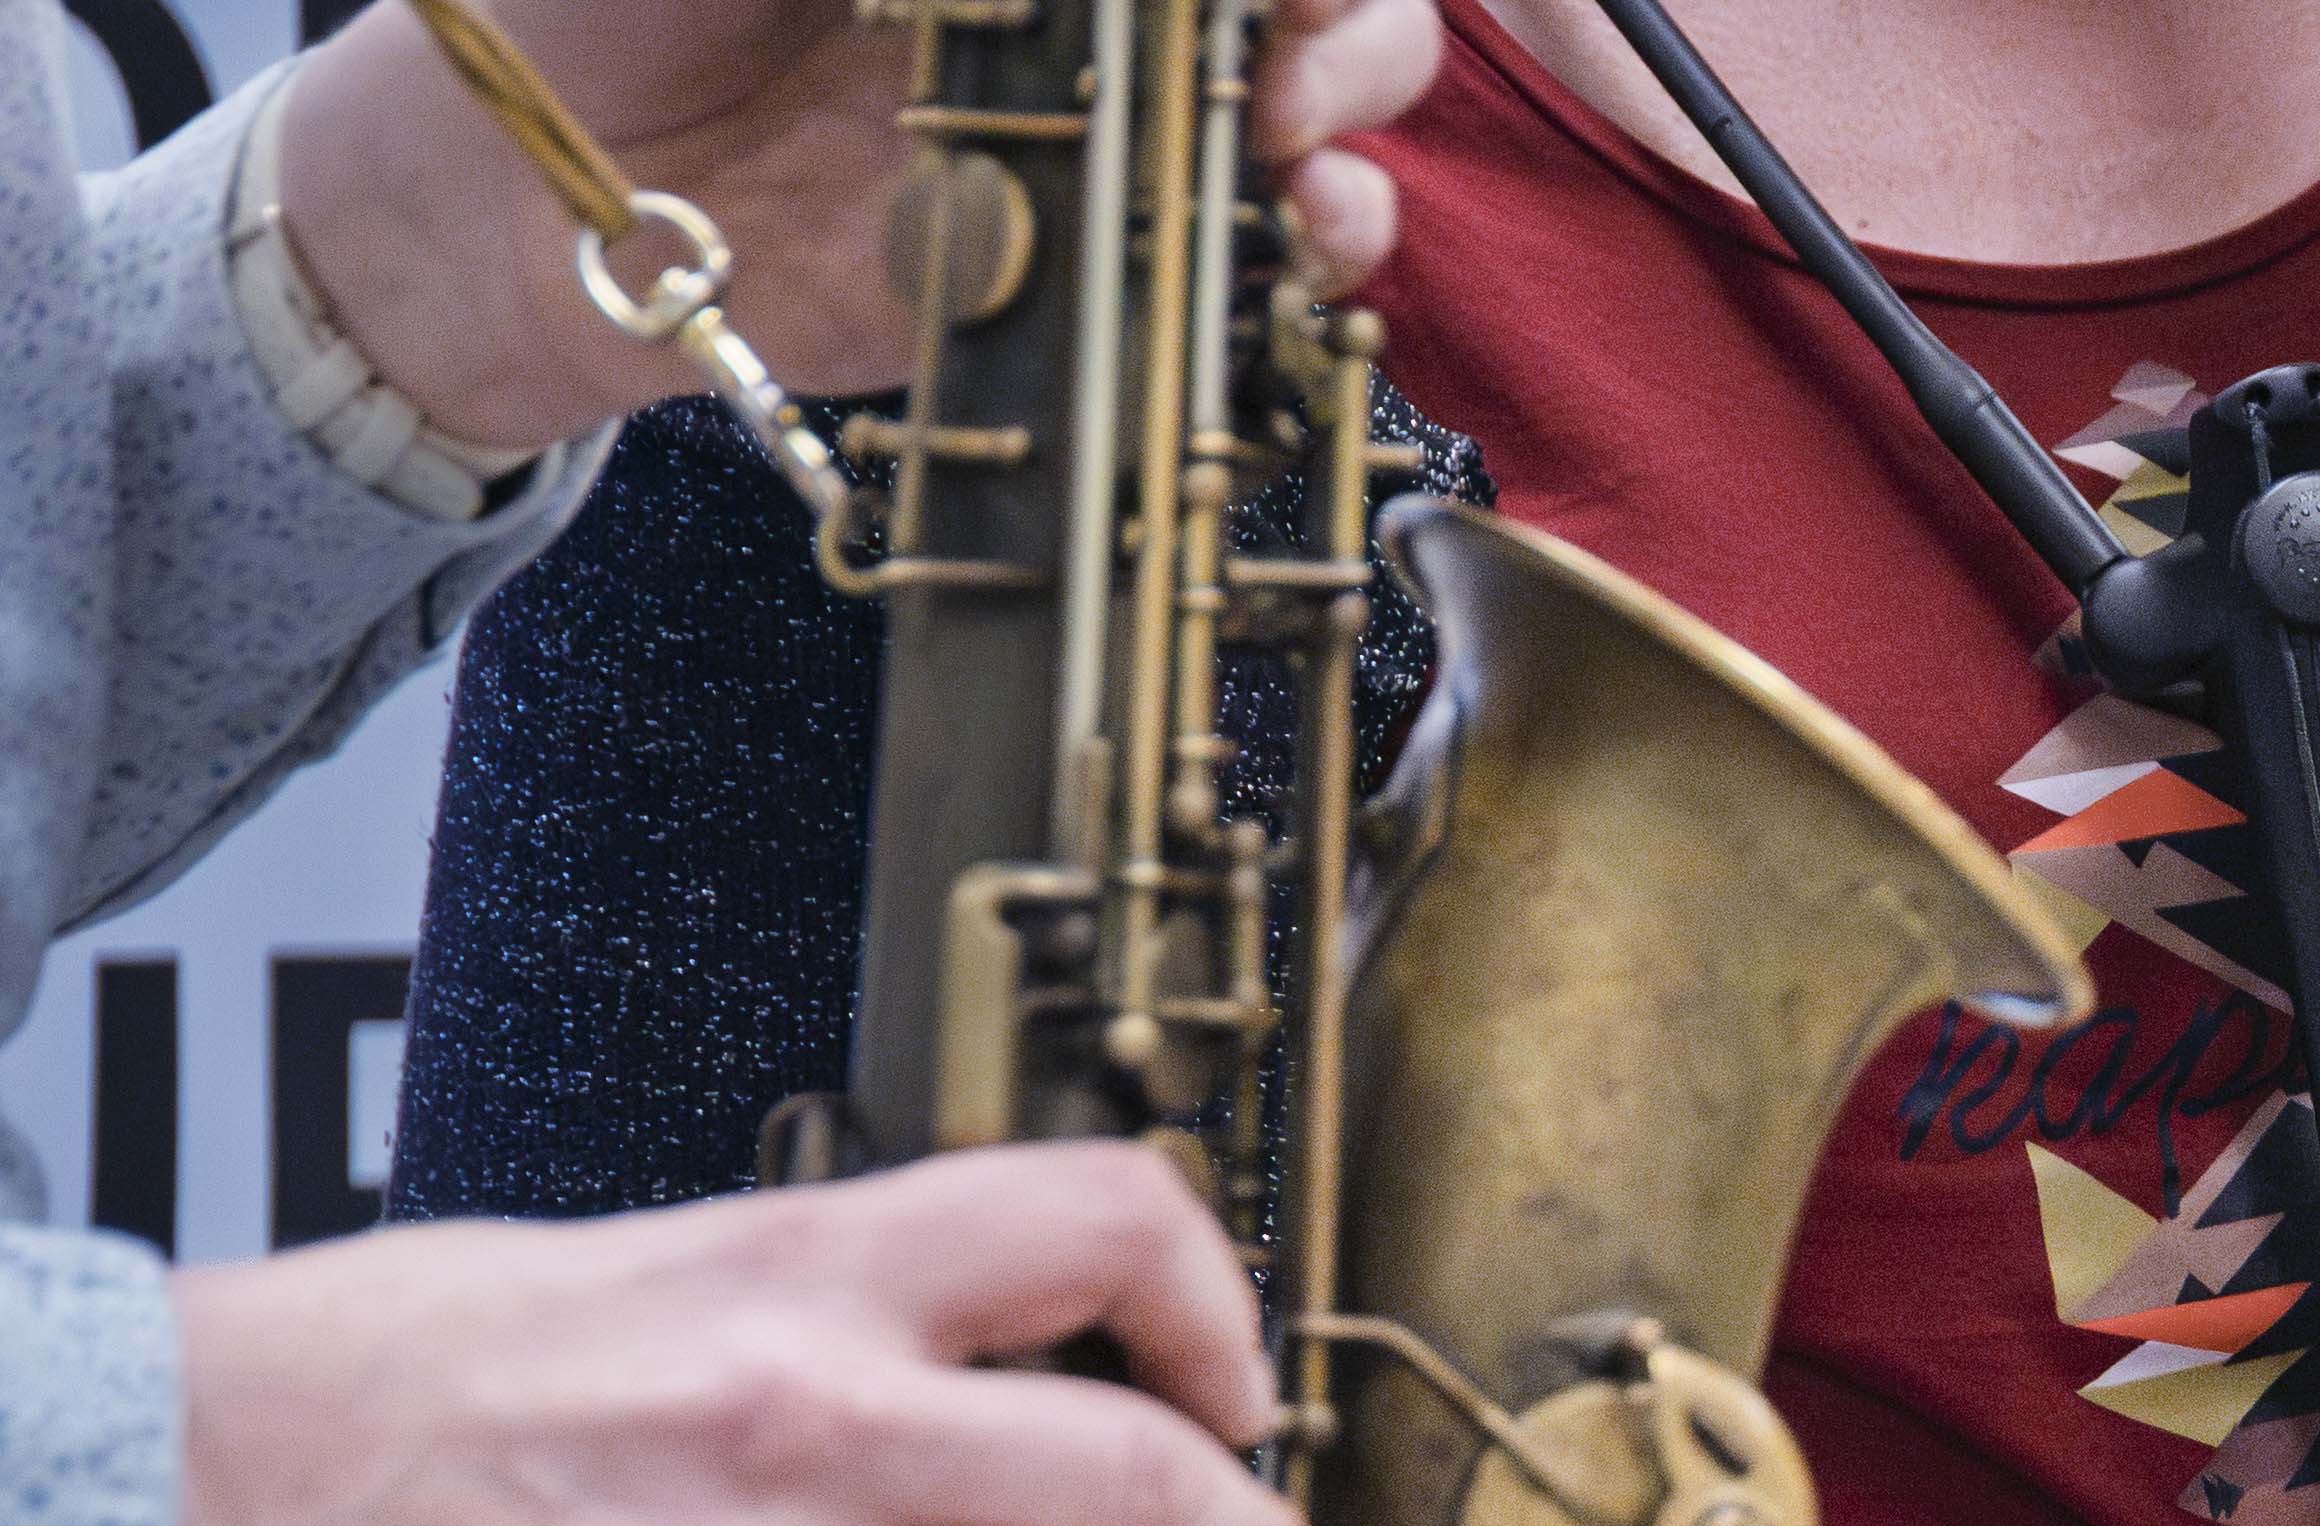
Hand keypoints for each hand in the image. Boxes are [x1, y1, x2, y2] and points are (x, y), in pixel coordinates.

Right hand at [151, 1143, 1337, 1525]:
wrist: (192, 1495)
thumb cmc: (400, 1377)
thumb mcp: (650, 1264)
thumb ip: (837, 1311)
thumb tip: (1005, 1363)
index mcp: (800, 1276)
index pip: (1095, 1225)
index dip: (1218, 1309)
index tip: (1242, 1397)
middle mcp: (804, 1433)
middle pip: (1134, 1484)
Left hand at [268, 0, 1440, 455]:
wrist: (529, 189)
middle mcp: (1086, 3)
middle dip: (1340, 7)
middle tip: (1283, 46)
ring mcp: (1103, 126)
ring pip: (1315, 98)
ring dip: (1351, 99)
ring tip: (1301, 139)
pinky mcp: (1093, 266)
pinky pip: (1252, 252)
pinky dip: (1321, 239)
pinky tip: (1304, 224)